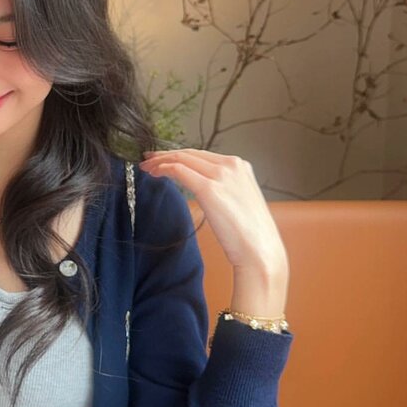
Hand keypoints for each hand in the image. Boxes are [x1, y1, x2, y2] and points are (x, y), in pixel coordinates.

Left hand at [139, 149, 288, 311]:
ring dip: (161, 162)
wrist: (260, 252)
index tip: (163, 160)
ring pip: (182, 159)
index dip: (180, 155)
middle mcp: (232, 165)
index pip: (202, 155)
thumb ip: (224, 190)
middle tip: (148, 160)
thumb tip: (202, 188)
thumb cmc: (249, 235)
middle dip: (166, 155)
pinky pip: (179, 171)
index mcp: (241, 167)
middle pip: (190, 153)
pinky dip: (164, 169)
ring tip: (146, 168)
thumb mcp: (238, 202)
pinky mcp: (210, 189)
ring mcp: (222, 175)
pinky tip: (154, 174)